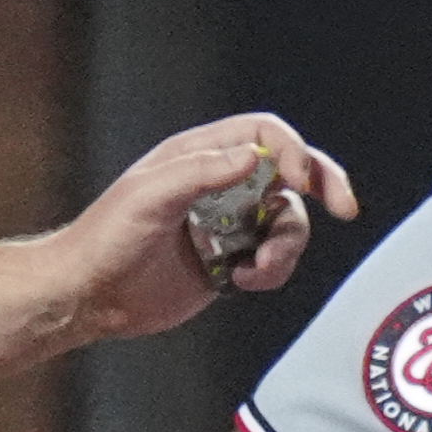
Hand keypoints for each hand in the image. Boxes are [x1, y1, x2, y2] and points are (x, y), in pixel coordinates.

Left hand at [58, 113, 359, 341]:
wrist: (87, 297)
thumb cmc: (102, 241)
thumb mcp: (148, 196)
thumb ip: (201, 171)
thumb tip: (256, 156)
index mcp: (197, 157)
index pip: (264, 135)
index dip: (293, 152)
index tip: (302, 182)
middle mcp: (219, 186)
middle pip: (293, 172)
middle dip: (324, 187)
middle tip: (344, 207)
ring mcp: (229, 224)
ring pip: (290, 222)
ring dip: (286, 247)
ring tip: (254, 268)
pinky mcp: (233, 259)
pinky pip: (277, 259)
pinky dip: (272, 272)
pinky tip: (241, 281)